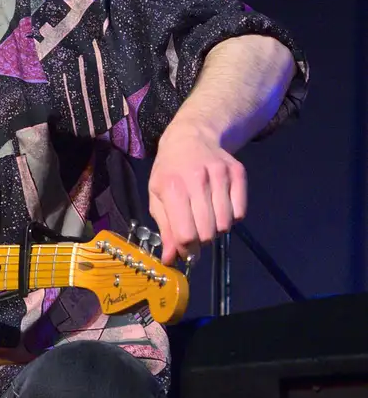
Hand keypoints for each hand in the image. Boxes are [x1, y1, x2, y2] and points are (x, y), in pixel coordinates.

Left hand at [148, 122, 247, 265]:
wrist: (191, 137)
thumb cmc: (169, 171)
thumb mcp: (157, 197)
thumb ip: (165, 229)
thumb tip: (170, 259)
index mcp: (172, 187)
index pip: (186, 233)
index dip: (186, 249)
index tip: (185, 250)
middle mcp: (198, 179)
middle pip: (207, 232)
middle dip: (201, 241)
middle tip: (196, 232)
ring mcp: (221, 174)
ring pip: (225, 224)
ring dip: (216, 229)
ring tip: (206, 217)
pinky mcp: (238, 172)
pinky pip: (240, 212)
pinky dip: (231, 217)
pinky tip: (219, 207)